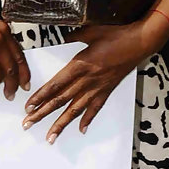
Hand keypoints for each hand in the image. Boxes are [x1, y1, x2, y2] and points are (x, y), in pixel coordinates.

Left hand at [22, 14, 168, 142]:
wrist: (140, 42)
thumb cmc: (117, 35)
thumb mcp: (91, 32)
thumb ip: (74, 36)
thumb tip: (63, 37)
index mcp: (79, 65)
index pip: (55, 85)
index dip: (40, 97)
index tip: (28, 107)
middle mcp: (86, 80)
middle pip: (60, 100)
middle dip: (42, 114)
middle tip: (28, 124)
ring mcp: (98, 87)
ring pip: (75, 109)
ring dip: (61, 124)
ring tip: (50, 137)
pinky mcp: (108, 89)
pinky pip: (95, 108)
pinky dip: (87, 119)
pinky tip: (80, 129)